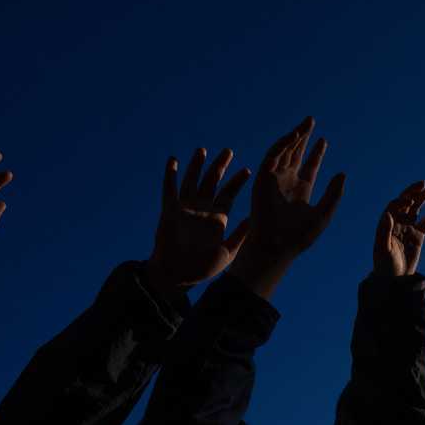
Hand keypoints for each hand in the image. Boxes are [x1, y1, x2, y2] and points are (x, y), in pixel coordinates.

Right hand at [146, 148, 250, 301]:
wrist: (178, 275)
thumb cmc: (202, 267)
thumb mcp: (228, 252)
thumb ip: (240, 236)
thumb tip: (255, 220)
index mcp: (217, 218)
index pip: (228, 194)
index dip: (237, 182)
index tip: (247, 171)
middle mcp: (202, 209)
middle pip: (212, 182)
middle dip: (220, 166)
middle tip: (228, 151)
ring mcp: (186, 208)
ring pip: (192, 181)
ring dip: (197, 165)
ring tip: (203, 150)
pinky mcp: (171, 210)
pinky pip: (170, 189)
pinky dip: (170, 174)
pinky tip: (173, 160)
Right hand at [229, 117, 344, 298]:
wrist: (278, 245)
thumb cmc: (299, 236)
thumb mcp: (323, 213)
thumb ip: (334, 194)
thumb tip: (342, 174)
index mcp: (301, 192)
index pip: (309, 167)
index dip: (316, 153)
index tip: (323, 140)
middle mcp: (286, 183)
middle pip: (295, 154)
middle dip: (303, 138)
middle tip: (311, 121)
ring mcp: (273, 180)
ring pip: (284, 152)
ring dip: (293, 136)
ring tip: (305, 123)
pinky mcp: (262, 179)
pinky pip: (272, 156)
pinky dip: (281, 144)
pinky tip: (293, 135)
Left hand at [373, 181, 424, 277]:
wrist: (395, 281)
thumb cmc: (385, 266)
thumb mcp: (382, 249)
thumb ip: (384, 231)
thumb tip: (387, 214)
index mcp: (388, 224)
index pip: (395, 206)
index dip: (402, 200)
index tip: (411, 200)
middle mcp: (398, 224)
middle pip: (406, 203)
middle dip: (412, 192)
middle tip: (422, 183)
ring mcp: (408, 229)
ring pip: (416, 210)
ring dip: (421, 199)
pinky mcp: (418, 237)